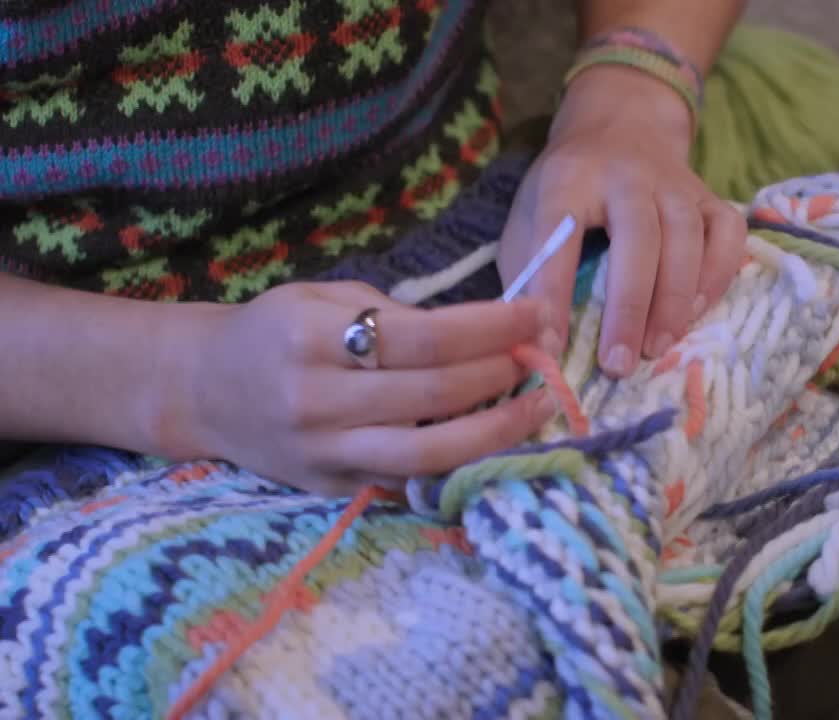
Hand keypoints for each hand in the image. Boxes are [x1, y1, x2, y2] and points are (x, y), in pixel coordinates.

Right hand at [165, 281, 555, 495]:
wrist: (202, 390)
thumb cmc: (274, 332)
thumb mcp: (321, 297)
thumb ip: (396, 315)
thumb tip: (487, 333)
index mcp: (311, 336)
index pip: (423, 336)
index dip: (490, 328)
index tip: (533, 316)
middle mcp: (316, 399)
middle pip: (434, 392)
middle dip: (501, 373)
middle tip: (540, 356)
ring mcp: (324, 451)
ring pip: (429, 450)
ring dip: (496, 430)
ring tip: (537, 406)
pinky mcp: (333, 487)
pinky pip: (410, 480)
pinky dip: (460, 462)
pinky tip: (495, 441)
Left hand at [498, 65, 745, 376]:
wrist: (621, 123)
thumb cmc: (569, 188)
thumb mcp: (530, 215)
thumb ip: (527, 268)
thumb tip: (529, 339)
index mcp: (569, 178)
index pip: (558, 232)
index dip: (552, 290)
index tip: (550, 345)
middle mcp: (627, 175)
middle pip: (637, 236)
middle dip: (628, 305)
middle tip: (618, 363)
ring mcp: (675, 182)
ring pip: (686, 236)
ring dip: (674, 299)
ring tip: (657, 348)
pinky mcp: (709, 195)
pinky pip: (727, 233)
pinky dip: (717, 276)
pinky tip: (694, 312)